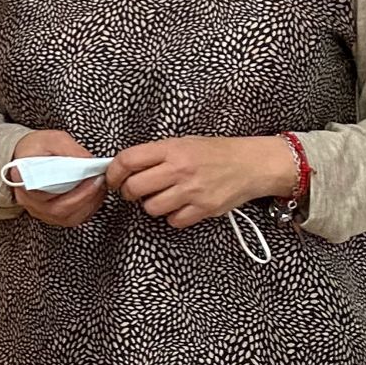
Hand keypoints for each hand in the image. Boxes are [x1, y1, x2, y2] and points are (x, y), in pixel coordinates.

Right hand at [10, 130, 105, 227]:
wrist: (30, 156)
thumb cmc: (38, 148)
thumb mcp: (53, 140)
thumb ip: (69, 149)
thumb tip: (90, 161)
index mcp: (21, 179)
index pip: (39, 191)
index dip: (63, 187)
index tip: (85, 176)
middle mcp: (28, 200)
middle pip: (57, 208)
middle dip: (83, 196)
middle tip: (98, 179)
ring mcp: (40, 211)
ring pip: (67, 217)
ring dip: (88, 203)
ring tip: (99, 185)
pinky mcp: (52, 216)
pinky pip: (73, 219)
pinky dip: (88, 208)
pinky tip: (95, 194)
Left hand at [106, 136, 294, 229]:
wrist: (252, 164)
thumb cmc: (215, 152)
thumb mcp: (182, 143)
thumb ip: (155, 154)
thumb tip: (123, 167)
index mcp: (171, 149)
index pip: (127, 160)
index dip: (113, 172)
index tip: (112, 178)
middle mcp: (180, 169)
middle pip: (134, 188)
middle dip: (128, 192)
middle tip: (134, 191)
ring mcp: (193, 191)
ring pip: (151, 208)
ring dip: (151, 205)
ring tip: (163, 197)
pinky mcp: (205, 209)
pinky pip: (173, 221)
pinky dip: (173, 217)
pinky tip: (181, 206)